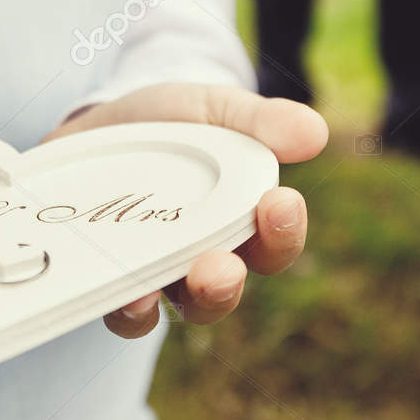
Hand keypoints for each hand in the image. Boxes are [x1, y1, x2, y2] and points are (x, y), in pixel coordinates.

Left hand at [45, 84, 328, 338]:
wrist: (104, 120)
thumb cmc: (175, 120)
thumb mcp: (217, 109)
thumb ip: (261, 121)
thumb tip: (315, 132)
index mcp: (241, 222)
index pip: (273, 244)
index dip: (282, 232)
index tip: (280, 203)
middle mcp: (202, 259)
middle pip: (222, 291)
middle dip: (224, 284)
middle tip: (220, 270)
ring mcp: (156, 271)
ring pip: (173, 308)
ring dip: (165, 305)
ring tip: (157, 293)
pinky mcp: (110, 275)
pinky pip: (122, 310)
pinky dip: (127, 309)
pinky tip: (125, 294)